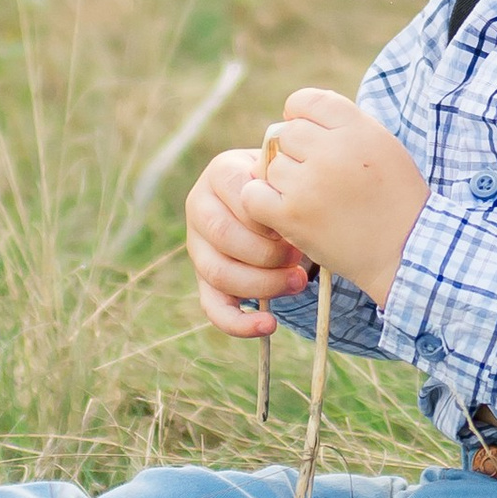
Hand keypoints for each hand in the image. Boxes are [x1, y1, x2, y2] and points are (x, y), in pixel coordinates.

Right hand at [186, 144, 306, 338]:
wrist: (281, 203)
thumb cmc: (289, 187)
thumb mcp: (289, 176)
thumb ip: (286, 185)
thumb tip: (289, 215)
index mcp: (221, 172)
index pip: (238, 195)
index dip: (268, 214)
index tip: (296, 222)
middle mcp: (200, 206)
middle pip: (223, 235)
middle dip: (267, 252)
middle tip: (298, 256)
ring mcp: (198, 245)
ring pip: (218, 272)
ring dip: (263, 283)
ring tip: (298, 281)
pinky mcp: (204, 278)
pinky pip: (213, 307)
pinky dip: (240, 323)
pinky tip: (269, 325)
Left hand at [241, 87, 428, 306]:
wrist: (403, 251)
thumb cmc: (394, 197)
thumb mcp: (382, 145)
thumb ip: (343, 125)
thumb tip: (294, 115)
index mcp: (358, 128)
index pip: (306, 100)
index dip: (302, 117)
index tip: (311, 137)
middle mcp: (333, 150)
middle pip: (286, 133)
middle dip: (296, 153)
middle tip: (316, 176)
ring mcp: (310, 183)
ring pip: (271, 165)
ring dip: (284, 181)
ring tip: (311, 199)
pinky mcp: (293, 215)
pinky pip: (254, 195)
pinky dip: (262, 202)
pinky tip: (284, 211)